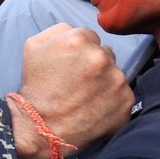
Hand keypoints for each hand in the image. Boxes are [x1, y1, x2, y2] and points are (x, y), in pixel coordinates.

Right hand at [10, 23, 134, 158]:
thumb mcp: (33, 46)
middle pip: (105, 53)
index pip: (90, 36)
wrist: (41, 128)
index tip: (71, 66)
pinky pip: (123, 95)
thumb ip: (58, 30)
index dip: (79, 52)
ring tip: (85, 97)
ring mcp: (116, 80)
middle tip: (78, 82)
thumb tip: (78, 32)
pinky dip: (112, 101)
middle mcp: (101, 57)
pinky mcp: (126, 102)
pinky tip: (95, 108)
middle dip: (94, 65)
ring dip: (105, 82)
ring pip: (115, 74)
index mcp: (78, 40)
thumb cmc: (36, 87)